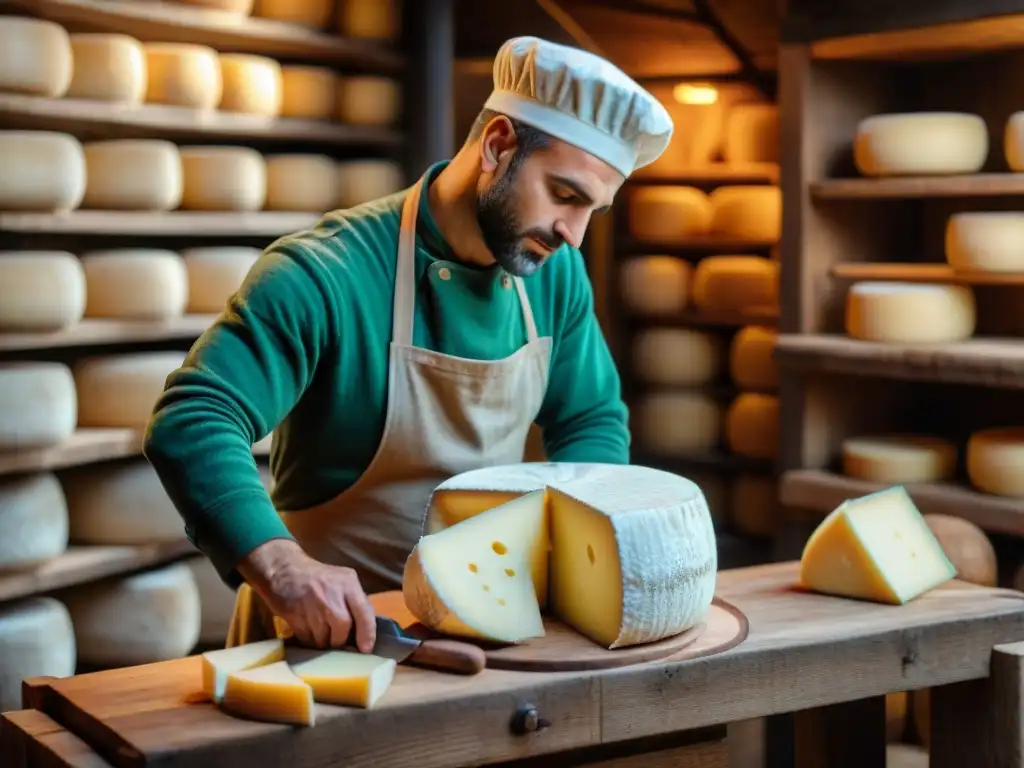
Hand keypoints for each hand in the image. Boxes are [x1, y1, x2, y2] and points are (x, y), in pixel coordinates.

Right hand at [239, 539, 375, 651]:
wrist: (283, 569)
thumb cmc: (317, 578)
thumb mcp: (341, 581)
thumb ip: (354, 602)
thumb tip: (365, 632)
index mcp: (348, 583)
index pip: (364, 613)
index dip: (367, 635)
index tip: (365, 649)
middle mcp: (332, 594)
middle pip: (343, 628)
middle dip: (339, 639)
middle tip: (335, 639)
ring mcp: (312, 605)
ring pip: (323, 638)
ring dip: (322, 641)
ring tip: (318, 630)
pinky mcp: (295, 615)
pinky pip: (307, 638)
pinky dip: (309, 639)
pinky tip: (307, 627)